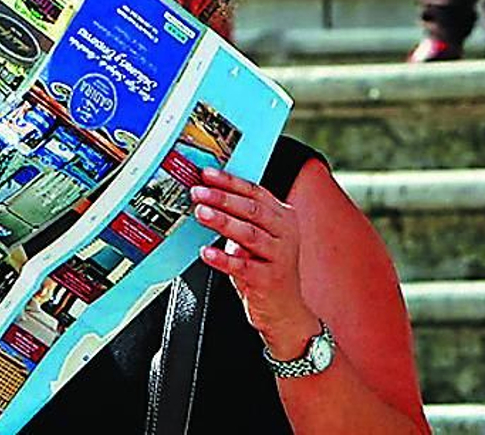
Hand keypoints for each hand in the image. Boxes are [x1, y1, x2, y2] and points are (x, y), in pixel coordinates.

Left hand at [193, 167, 321, 358]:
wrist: (285, 310)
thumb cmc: (264, 269)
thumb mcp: (255, 239)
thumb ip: (238, 218)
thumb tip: (205, 196)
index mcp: (283, 217)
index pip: (255, 192)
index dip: (230, 181)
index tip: (207, 174)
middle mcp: (286, 234)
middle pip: (252, 210)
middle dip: (222, 198)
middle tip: (198, 192)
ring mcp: (280, 257)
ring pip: (249, 234)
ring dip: (222, 221)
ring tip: (200, 213)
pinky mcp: (270, 280)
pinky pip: (244, 266)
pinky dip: (224, 258)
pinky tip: (207, 252)